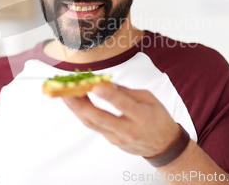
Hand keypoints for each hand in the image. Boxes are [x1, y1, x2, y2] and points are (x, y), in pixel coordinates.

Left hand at [62, 84, 180, 157]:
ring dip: (76, 109)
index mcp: (142, 116)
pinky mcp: (112, 141)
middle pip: (99, 118)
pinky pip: (95, 126)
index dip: (108, 96)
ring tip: (65, 95)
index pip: (122, 105)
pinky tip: (76, 103)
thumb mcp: (149, 98)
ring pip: (92, 123)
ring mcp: (118, 138)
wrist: (164, 145)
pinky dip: (84, 114)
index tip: (95, 86)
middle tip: (67, 90)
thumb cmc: (157, 117)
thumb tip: (107, 84)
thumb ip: (127, 92)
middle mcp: (128, 130)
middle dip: (80, 104)